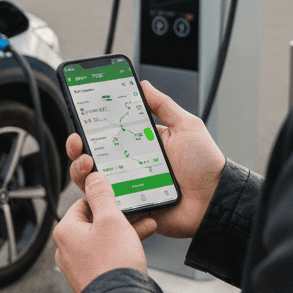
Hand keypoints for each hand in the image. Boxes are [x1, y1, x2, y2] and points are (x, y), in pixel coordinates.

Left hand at [53, 171, 156, 292]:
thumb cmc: (112, 265)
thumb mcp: (111, 220)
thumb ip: (102, 195)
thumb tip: (93, 177)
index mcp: (65, 231)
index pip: (82, 203)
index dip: (103, 198)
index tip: (119, 196)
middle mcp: (66, 249)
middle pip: (93, 221)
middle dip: (118, 216)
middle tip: (135, 212)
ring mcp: (78, 265)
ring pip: (101, 239)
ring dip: (123, 231)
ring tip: (144, 226)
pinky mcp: (91, 277)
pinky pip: (105, 255)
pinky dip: (120, 248)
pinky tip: (138, 245)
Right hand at [65, 80, 224, 239]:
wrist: (215, 200)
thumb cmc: (205, 165)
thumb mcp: (186, 126)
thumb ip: (163, 106)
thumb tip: (143, 85)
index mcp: (140, 143)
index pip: (108, 132)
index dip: (90, 125)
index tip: (80, 114)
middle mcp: (129, 164)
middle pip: (92, 156)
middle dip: (77, 147)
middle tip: (78, 141)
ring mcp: (127, 187)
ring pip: (92, 180)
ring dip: (81, 170)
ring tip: (88, 163)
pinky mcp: (129, 207)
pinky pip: (106, 203)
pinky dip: (96, 195)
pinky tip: (99, 186)